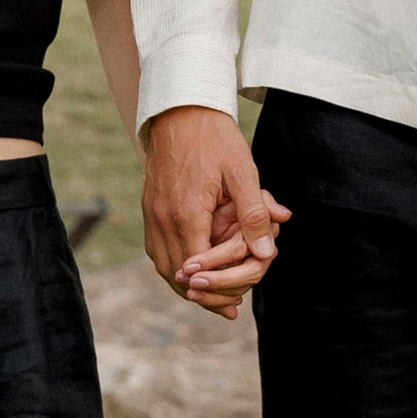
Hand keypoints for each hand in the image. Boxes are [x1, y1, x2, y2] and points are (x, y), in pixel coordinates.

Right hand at [141, 107, 289, 319]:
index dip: (215, 291)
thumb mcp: (243, 172)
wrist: (181, 108)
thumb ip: (254, 213)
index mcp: (186, 213)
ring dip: (184, 284)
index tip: (236, 305)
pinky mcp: (149, 205)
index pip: (196, 269)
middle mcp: (162, 218)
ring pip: (162, 264)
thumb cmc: (215, 138)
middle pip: (175, 274)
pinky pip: (156, 247)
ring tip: (210, 296)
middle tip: (226, 308)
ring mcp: (152, 212)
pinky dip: (172, 264)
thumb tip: (267, 252)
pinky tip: (191, 268)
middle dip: (200, 296)